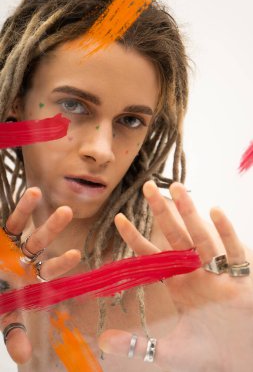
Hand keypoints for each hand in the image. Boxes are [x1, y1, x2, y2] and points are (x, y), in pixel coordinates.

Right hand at [0, 187, 80, 363]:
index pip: (48, 270)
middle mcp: (25, 260)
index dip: (61, 263)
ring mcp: (14, 245)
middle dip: (53, 228)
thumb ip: (13, 331)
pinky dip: (22, 207)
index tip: (76, 253)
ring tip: (44, 195)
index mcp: (29, 278)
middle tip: (68, 211)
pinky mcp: (3, 234)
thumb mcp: (3, 313)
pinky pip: (13, 220)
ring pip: (28, 227)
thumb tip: (24, 358)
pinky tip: (33, 193)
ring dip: (38, 213)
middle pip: (41, 242)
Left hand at [98, 181, 252, 371]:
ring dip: (189, 213)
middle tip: (146, 187)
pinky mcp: (241, 276)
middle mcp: (195, 271)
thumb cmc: (211, 350)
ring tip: (177, 188)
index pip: (153, 256)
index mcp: (178, 283)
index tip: (118, 218)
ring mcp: (217, 270)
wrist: (245, 357)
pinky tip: (214, 211)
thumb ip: (138, 346)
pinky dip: (225, 232)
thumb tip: (103, 343)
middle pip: (175, 236)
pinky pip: (232, 250)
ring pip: (201, 236)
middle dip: (161, 212)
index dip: (136, 237)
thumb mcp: (171, 351)